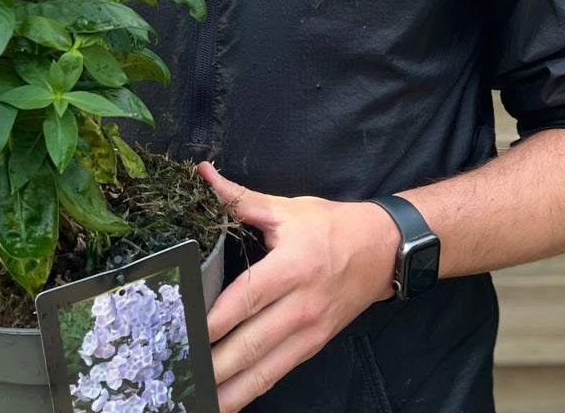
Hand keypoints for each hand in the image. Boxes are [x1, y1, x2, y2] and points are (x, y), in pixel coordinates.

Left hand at [197, 162, 398, 412]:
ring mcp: (309, 332)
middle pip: (252, 344)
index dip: (214, 318)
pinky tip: (226, 401)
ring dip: (230, 389)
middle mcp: (301, 306)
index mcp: (292, 266)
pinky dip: (251, 391)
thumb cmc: (331, 226)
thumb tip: (203, 174)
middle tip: (180, 373)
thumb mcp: (286, 208)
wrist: (383, 251)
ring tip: (197, 399)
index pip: (246, 298)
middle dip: (214, 364)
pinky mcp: (313, 346)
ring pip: (265, 370)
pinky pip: (278, 374)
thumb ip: (240, 199)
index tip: (184, 330)